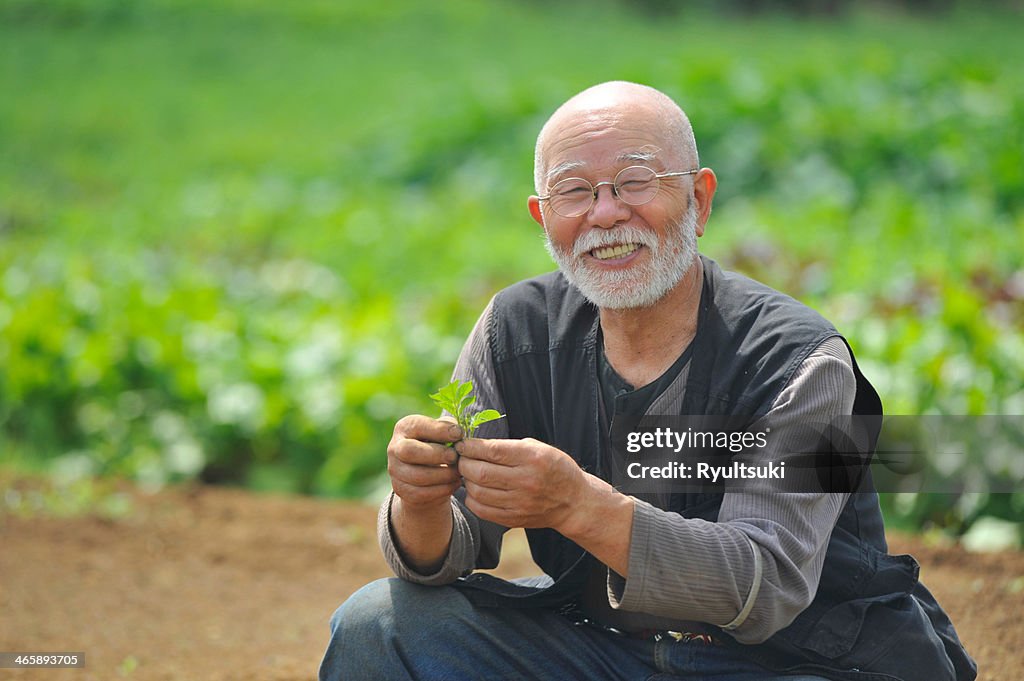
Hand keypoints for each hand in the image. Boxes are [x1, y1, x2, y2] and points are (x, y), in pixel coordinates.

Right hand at [387, 415, 462, 509]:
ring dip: (443, 475)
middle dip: (436, 454)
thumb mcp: (442, 432)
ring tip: (458, 472)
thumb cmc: (438, 445)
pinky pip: (422, 493)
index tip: (459, 434)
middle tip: (454, 456)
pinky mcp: (401, 490)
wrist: (427, 473)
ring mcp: (395, 470)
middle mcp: (394, 447)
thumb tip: (457, 432)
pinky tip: (454, 483)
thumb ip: (449, 427)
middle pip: (409, 451)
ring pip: (417, 476)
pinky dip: (442, 489)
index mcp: (405, 427)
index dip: (439, 429)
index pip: (417, 425)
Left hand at [455, 437, 585, 530]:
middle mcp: (525, 481)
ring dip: (466, 481)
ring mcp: (519, 503)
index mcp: (532, 458)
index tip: (463, 444)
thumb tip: (477, 445)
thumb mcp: (539, 448)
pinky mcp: (514, 519)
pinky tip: (475, 490)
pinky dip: (472, 499)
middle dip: (463, 463)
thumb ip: (509, 446)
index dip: (471, 447)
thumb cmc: (555, 469)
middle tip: (461, 459)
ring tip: (468, 474)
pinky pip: (482, 510)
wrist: (573, 502)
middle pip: (480, 472)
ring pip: (478, 492)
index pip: (492, 451)